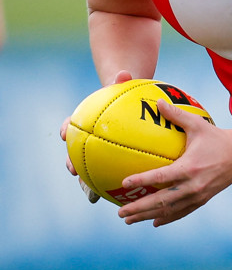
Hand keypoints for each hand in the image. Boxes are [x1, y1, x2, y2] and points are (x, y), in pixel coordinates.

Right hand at [60, 70, 134, 195]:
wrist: (130, 99)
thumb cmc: (123, 91)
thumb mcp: (122, 85)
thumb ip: (121, 80)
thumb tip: (124, 74)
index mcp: (85, 119)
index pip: (70, 124)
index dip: (66, 129)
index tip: (64, 134)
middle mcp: (87, 136)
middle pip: (74, 151)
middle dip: (71, 161)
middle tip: (73, 170)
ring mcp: (99, 148)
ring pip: (89, 167)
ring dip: (88, 181)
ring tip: (91, 194)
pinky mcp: (113, 159)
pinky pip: (112, 171)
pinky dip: (115, 181)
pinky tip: (124, 193)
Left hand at [117, 100, 231, 226]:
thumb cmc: (217, 138)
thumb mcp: (198, 124)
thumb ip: (176, 115)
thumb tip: (158, 102)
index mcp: (190, 167)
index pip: (161, 177)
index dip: (142, 181)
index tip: (124, 183)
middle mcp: (193, 185)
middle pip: (161, 201)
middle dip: (139, 208)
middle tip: (120, 212)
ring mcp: (198, 195)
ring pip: (169, 210)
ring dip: (147, 216)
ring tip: (129, 220)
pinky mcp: (202, 200)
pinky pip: (181, 212)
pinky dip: (166, 218)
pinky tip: (154, 222)